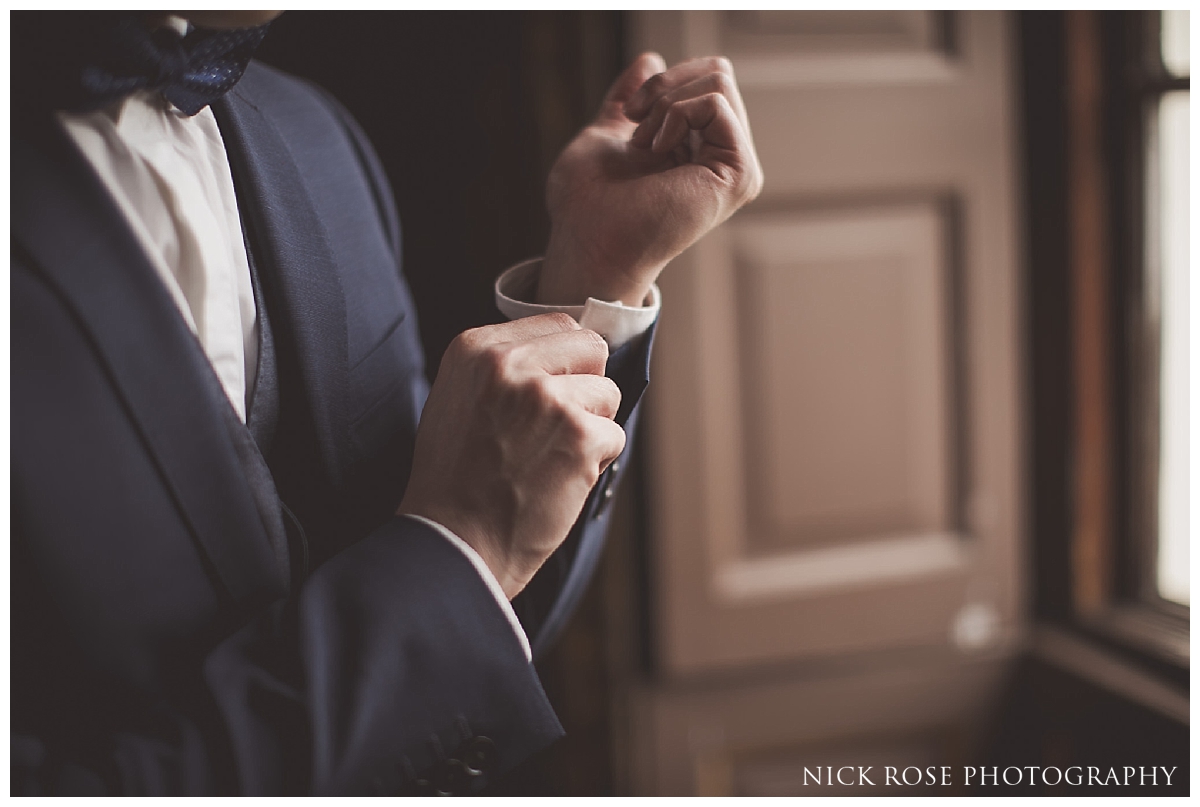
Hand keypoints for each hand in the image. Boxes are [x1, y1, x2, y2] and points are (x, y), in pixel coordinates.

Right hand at [397, 314, 624, 598]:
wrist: (452, 543)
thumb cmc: (455, 480)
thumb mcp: (458, 399)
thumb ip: (503, 368)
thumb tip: (565, 347)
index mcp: (475, 348)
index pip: (556, 324)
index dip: (563, 365)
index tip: (542, 401)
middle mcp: (509, 364)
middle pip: (591, 347)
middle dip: (585, 387)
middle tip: (555, 429)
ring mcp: (546, 397)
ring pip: (609, 393)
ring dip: (591, 429)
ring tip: (548, 459)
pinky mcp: (578, 435)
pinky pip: (615, 436)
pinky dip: (596, 464)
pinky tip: (557, 482)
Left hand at [538, 52, 763, 306]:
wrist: (588, 241)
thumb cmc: (588, 204)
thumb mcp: (608, 132)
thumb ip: (630, 99)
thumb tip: (651, 58)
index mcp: (700, 149)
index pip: (707, 78)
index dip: (663, 81)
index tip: (630, 114)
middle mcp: (724, 158)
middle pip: (718, 72)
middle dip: (665, 85)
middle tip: (635, 124)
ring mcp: (736, 167)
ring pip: (719, 81)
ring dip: (666, 103)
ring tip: (645, 144)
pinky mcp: (739, 175)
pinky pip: (715, 104)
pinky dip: (675, 114)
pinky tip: (658, 151)